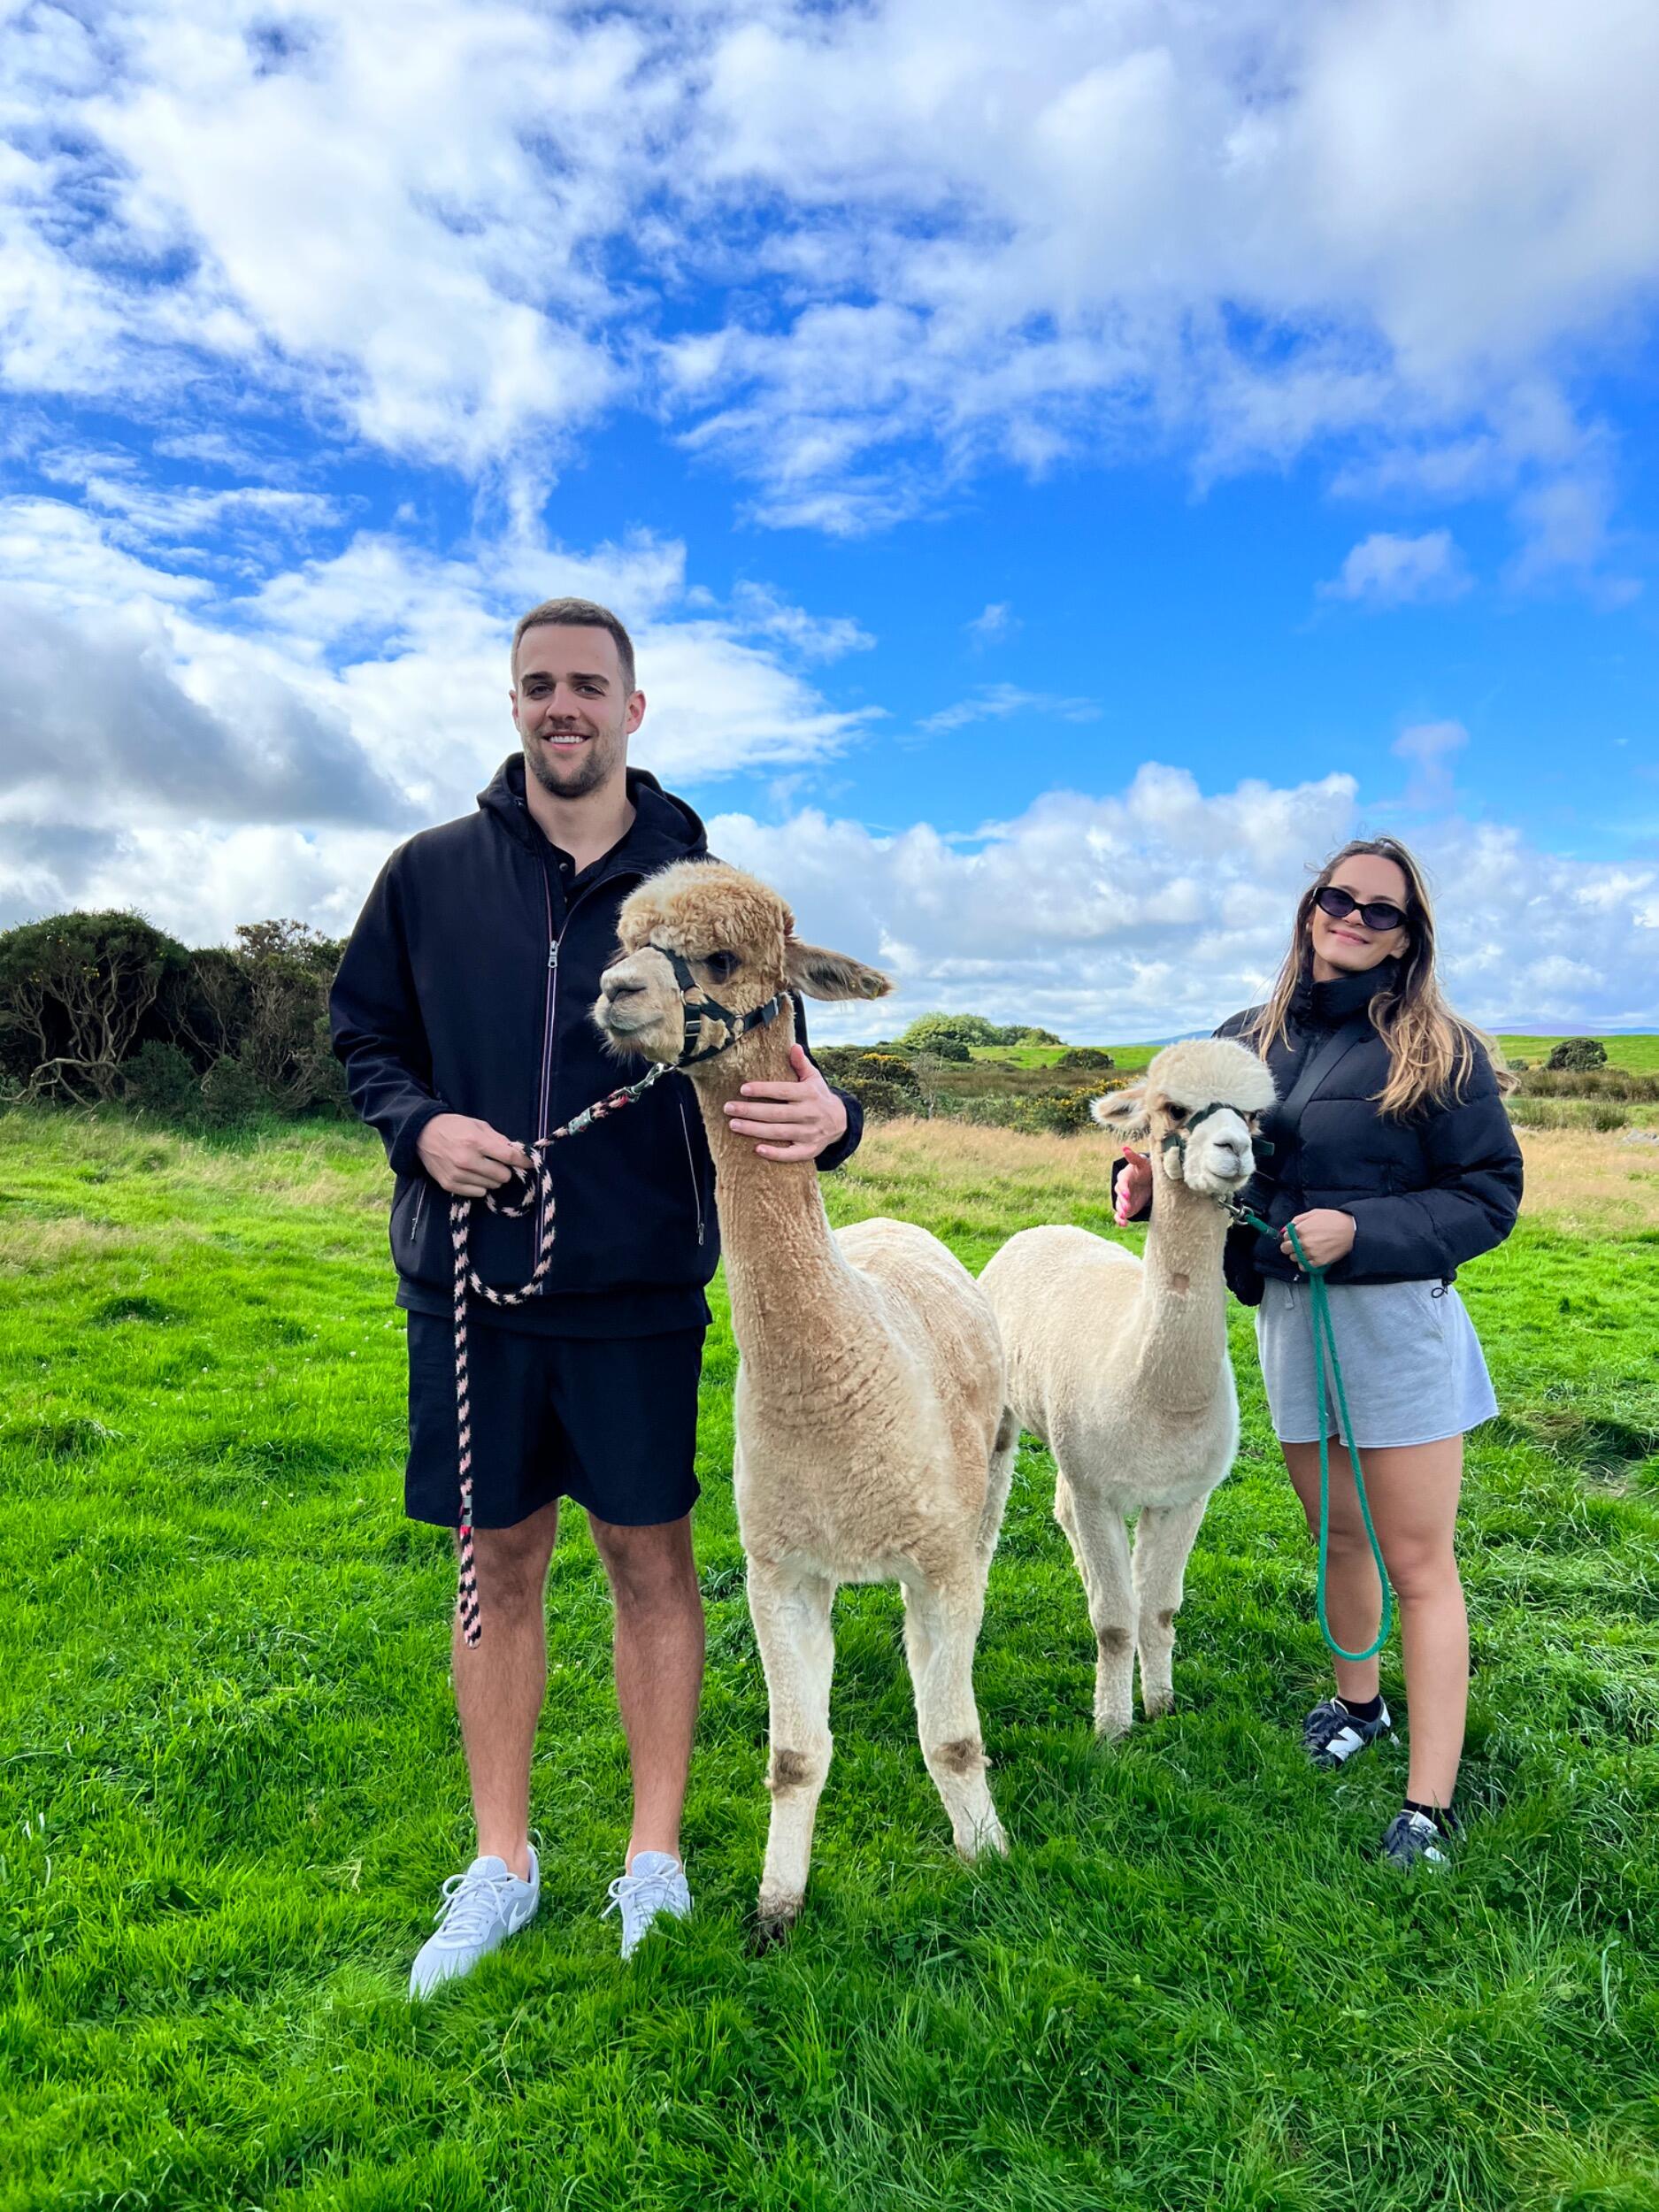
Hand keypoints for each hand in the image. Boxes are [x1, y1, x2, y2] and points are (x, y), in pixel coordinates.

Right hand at [416, 1113, 531, 1198]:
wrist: (422, 1134)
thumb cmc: (454, 1126)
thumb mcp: (478, 1125)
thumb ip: (499, 1139)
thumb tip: (518, 1152)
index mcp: (476, 1142)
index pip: (509, 1157)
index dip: (524, 1161)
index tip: (531, 1163)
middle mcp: (467, 1160)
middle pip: (503, 1176)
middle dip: (505, 1169)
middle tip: (498, 1162)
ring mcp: (457, 1175)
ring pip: (492, 1186)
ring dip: (492, 1178)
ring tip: (482, 1167)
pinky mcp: (449, 1185)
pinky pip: (478, 1193)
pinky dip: (480, 1186)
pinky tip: (473, 1174)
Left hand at [723, 1044, 848, 1163]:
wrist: (841, 1122)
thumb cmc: (818, 1096)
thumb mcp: (813, 1078)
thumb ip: (801, 1064)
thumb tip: (793, 1046)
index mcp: (809, 1094)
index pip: (783, 1091)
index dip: (763, 1090)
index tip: (743, 1089)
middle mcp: (809, 1114)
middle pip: (775, 1113)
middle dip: (750, 1111)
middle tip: (729, 1108)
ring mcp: (809, 1134)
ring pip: (779, 1132)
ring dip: (754, 1130)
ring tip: (734, 1125)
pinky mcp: (809, 1150)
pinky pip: (791, 1155)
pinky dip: (775, 1153)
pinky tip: (757, 1149)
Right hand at [1114, 1146, 1152, 1224]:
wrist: (1148, 1179)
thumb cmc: (1146, 1169)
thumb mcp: (1142, 1163)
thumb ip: (1134, 1158)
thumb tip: (1124, 1148)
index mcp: (1125, 1176)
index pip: (1122, 1183)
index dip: (1124, 1189)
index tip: (1127, 1195)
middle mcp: (1122, 1188)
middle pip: (1120, 1196)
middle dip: (1123, 1202)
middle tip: (1127, 1208)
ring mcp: (1124, 1199)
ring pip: (1119, 1206)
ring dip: (1121, 1212)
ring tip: (1124, 1217)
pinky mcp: (1127, 1208)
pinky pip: (1120, 1214)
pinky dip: (1121, 1220)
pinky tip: (1124, 1225)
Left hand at [1280, 1208, 1355, 1269]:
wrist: (1350, 1230)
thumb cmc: (1333, 1220)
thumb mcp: (1314, 1213)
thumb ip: (1298, 1220)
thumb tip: (1285, 1229)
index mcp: (1301, 1229)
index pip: (1285, 1237)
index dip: (1289, 1237)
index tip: (1295, 1237)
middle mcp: (1303, 1242)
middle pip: (1286, 1249)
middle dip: (1289, 1247)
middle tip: (1297, 1245)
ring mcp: (1311, 1253)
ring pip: (1294, 1258)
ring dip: (1298, 1255)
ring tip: (1307, 1250)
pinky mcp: (1319, 1262)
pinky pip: (1304, 1267)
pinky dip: (1305, 1263)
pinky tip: (1311, 1257)